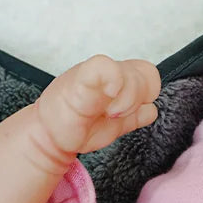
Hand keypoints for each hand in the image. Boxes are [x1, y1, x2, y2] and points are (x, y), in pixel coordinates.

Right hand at [34, 54, 160, 159]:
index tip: (132, 113)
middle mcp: (109, 73)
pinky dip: (114, 82)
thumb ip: (134, 116)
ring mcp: (94, 74)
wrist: (51, 134)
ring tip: (109, 114)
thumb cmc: (81, 125)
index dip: (148, 94)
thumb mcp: (116, 124)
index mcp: (120, 81)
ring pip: (129, 73)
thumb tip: (151, 110)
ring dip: (127, 99)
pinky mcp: (79, 81)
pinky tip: (107, 104)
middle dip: (139, 99)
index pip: (149, 74)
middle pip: (145, 72)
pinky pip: (104, 67)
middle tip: (119, 114)